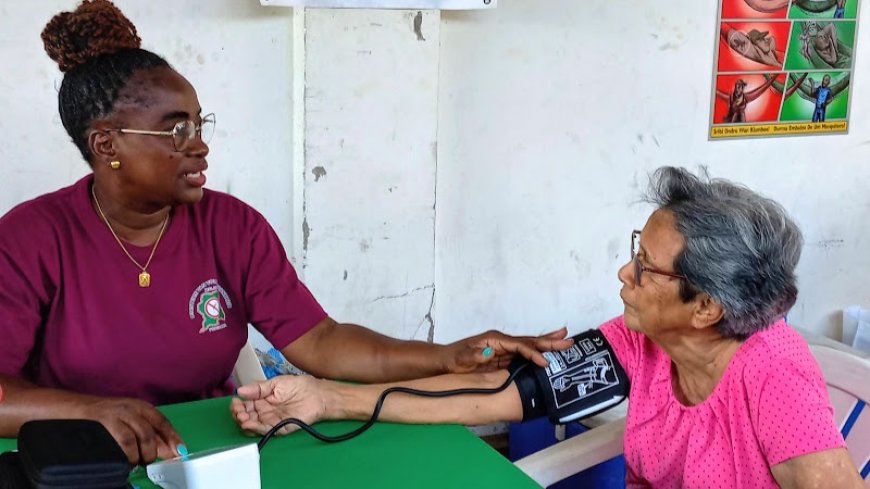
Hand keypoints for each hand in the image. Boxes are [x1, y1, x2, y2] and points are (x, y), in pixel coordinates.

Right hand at [77, 397, 183, 464]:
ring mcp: (119, 413)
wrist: (76, 408)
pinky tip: (126, 460)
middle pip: (152, 431)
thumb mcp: (129, 421)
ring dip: (141, 454)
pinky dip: (129, 454)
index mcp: (141, 407)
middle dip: (154, 451)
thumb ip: (146, 434)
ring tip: (137, 461)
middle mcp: (132, 408)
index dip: (173, 437)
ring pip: (141, 436)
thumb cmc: (105, 417)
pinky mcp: (106, 421)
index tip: (180, 451)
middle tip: (150, 461)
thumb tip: (165, 450)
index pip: (162, 422)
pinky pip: (125, 441)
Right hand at [231, 375, 326, 435]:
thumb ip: (259, 388)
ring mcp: (271, 420)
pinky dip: (255, 428)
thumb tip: (240, 390)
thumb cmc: (299, 386)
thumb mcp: (276, 383)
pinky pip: (265, 430)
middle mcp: (264, 411)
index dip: (238, 405)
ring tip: (241, 417)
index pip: (245, 404)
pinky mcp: (279, 428)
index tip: (234, 401)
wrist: (317, 395)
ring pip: (253, 425)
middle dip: (238, 414)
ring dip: (244, 422)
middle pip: (246, 416)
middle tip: (237, 410)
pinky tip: (248, 423)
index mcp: (262, 399)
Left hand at [442, 327, 572, 373]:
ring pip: (529, 346)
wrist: (445, 361)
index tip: (545, 362)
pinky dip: (538, 353)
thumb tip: (488, 353)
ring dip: (547, 343)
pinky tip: (548, 353)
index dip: (532, 353)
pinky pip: (524, 355)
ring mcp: (504, 349)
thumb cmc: (453, 360)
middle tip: (568, 339)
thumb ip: (474, 356)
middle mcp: (502, 341)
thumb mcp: (461, 359)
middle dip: (548, 341)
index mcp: (494, 340)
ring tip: (565, 338)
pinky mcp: (503, 357)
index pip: (519, 346)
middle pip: (528, 341)